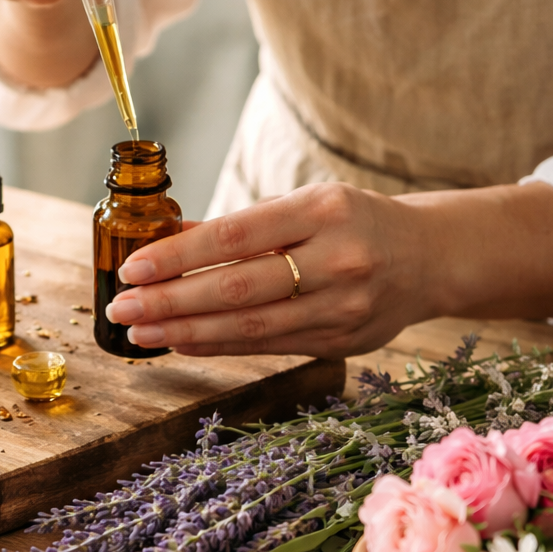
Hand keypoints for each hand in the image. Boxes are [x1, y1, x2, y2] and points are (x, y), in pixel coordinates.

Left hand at [104, 185, 420, 358]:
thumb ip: (241, 226)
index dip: (177, 257)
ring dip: (185, 332)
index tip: (133, 269)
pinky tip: (182, 341)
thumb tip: (165, 240)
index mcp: (323, 210)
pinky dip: (219, 345)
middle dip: (170, 302)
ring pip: (249, 326)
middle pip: (236, 288)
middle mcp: (337, 259)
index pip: (234, 237)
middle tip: (122, 308)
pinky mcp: (342, 342)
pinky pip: (268, 346)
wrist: (430, 259)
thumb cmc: (356, 222)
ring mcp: (343, 306)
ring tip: (141, 332)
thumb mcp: (306, 205)